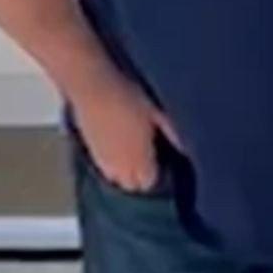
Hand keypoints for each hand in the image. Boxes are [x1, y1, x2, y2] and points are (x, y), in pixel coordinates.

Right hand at [70, 67, 181, 192]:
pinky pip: (102, 167)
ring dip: (124, 172)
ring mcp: (101, 162)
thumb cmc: (129, 96)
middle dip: (140, 178)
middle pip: (132, 187)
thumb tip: (185, 148)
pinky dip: (110, 163)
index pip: (149, 184)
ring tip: (132, 154)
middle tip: (149, 159)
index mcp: (140, 162)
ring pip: (115, 179)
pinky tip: (115, 146)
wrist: (92, 85)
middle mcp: (119, 169)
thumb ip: (172, 133)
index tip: (163, 162)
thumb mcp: (158, 112)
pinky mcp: (87, 151)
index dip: (158, 175)